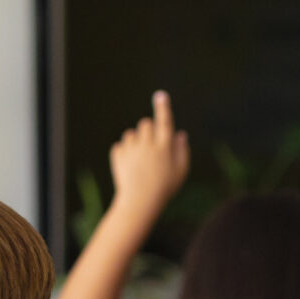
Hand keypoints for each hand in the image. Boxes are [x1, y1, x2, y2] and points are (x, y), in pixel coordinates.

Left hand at [107, 91, 189, 218]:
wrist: (139, 202)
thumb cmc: (165, 188)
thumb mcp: (180, 171)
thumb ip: (181, 150)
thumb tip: (179, 133)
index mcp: (164, 147)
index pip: (164, 121)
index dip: (163, 107)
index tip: (160, 95)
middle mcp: (147, 145)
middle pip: (145, 123)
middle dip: (148, 129)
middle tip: (151, 145)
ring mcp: (131, 150)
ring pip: (131, 134)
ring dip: (135, 141)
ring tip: (140, 160)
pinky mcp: (118, 156)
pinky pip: (120, 146)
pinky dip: (124, 152)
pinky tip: (130, 167)